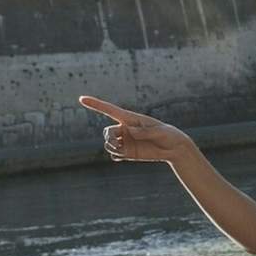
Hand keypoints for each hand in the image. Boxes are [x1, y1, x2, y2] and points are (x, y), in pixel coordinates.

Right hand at [79, 96, 193, 163]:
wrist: (174, 148)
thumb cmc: (168, 134)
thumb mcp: (159, 131)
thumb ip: (145, 130)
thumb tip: (130, 131)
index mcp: (130, 118)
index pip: (109, 110)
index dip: (95, 104)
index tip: (81, 99)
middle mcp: (125, 129)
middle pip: (107, 132)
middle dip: (109, 138)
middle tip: (118, 144)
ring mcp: (126, 141)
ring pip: (108, 143)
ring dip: (111, 147)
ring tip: (121, 151)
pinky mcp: (128, 152)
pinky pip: (114, 154)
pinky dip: (115, 155)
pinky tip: (122, 156)